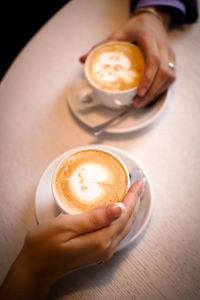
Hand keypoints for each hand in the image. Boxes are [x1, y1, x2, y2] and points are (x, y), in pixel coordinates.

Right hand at [0, 179, 143, 299]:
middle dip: (136, 201)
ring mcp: (102, 251)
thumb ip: (94, 218)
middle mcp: (105, 247)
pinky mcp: (97, 251)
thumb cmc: (44, 245)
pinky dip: (123, 219)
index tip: (138, 182)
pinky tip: (121, 213)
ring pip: (124, 227)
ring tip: (134, 195)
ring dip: (131, 209)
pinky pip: (118, 232)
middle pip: (128, 220)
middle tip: (139, 185)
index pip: (124, 213)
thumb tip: (119, 208)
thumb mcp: (66, 226)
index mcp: (100, 238)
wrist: (34, 267)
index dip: (133, 196)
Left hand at [80, 7, 175, 107]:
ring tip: (141, 103)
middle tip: (137, 103)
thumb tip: (83, 60)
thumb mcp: (118, 33)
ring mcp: (169, 54)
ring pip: (170, 77)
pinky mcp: (172, 61)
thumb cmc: (135, 27)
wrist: (152, 19)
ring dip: (156, 93)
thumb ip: (101, 46)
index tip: (139, 92)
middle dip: (151, 92)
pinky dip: (160, 89)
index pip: (153, 60)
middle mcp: (162, 47)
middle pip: (164, 73)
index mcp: (149, 39)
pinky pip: (170, 78)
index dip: (147, 78)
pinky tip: (150, 96)